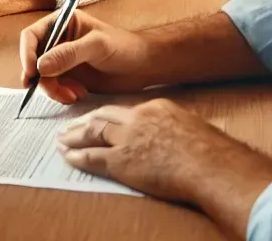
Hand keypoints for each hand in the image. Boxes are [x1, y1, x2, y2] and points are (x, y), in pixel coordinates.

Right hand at [19, 9, 155, 102]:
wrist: (143, 67)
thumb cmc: (123, 47)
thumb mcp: (97, 46)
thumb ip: (69, 54)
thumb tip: (40, 66)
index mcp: (62, 23)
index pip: (32, 35)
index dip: (27, 54)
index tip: (31, 74)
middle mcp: (59, 40)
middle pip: (34, 59)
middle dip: (42, 78)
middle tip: (55, 91)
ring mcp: (63, 60)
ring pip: (42, 77)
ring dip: (53, 89)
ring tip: (73, 94)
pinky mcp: (69, 77)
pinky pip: (54, 88)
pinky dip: (61, 94)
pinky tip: (78, 94)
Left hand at [56, 99, 271, 231]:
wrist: (210, 164)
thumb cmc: (210, 151)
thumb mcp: (190, 128)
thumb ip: (174, 129)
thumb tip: (174, 140)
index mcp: (154, 108)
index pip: (123, 109)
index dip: (107, 115)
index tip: (98, 119)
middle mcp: (137, 118)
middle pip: (103, 116)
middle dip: (84, 121)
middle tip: (70, 125)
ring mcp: (128, 139)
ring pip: (93, 132)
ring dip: (74, 136)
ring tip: (61, 139)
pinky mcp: (123, 161)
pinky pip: (94, 157)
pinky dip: (78, 156)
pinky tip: (68, 156)